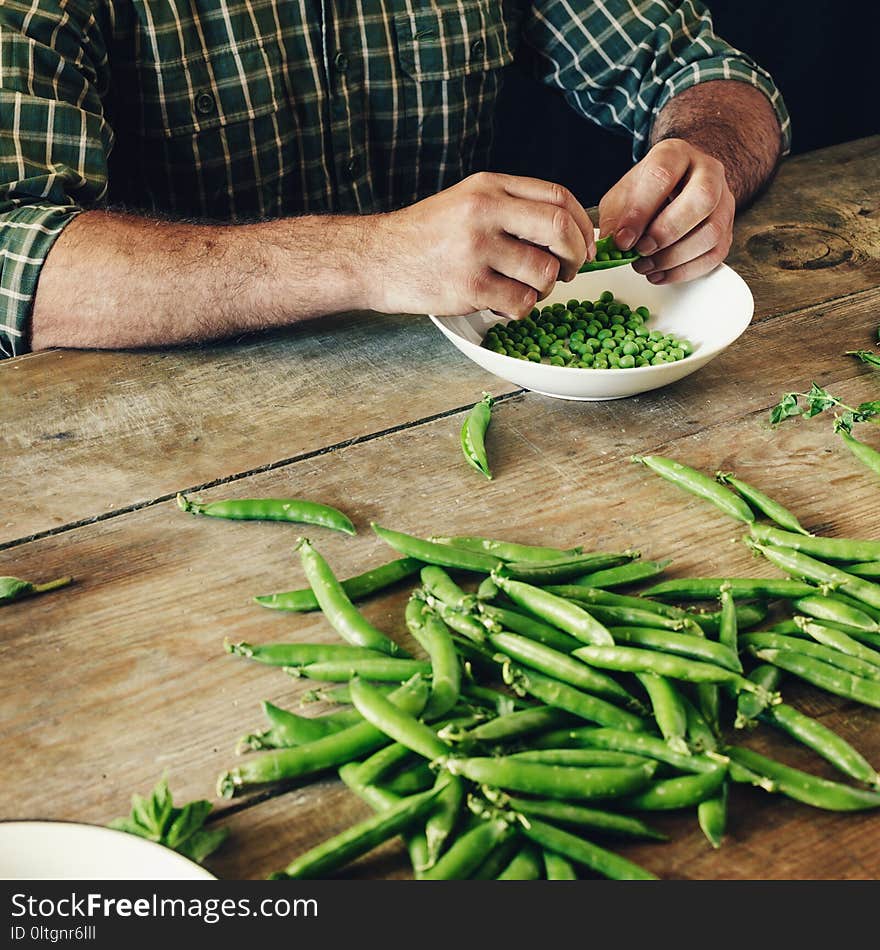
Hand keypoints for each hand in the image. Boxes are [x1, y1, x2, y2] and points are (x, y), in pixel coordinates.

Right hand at [371, 172, 594, 317]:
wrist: (375, 259)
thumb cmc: (423, 237)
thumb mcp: (465, 202)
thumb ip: (510, 208)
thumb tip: (566, 231)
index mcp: (488, 187)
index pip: (558, 197)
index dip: (582, 225)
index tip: (585, 246)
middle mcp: (484, 212)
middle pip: (559, 229)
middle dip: (575, 256)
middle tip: (569, 272)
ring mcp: (476, 250)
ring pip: (543, 272)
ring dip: (544, 289)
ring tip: (522, 289)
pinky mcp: (469, 287)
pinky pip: (520, 303)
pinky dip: (521, 309)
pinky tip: (502, 304)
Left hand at [598, 139, 734, 284]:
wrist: (678, 186)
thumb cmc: (648, 191)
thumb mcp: (623, 195)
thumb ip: (615, 216)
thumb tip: (612, 244)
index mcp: (676, 154)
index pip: (663, 175)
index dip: (640, 211)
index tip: (623, 240)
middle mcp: (708, 172)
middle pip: (701, 199)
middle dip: (667, 232)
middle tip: (641, 250)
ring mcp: (723, 201)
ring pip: (711, 232)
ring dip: (674, 257)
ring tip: (645, 266)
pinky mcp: (727, 230)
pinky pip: (714, 255)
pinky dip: (684, 271)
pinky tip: (659, 274)